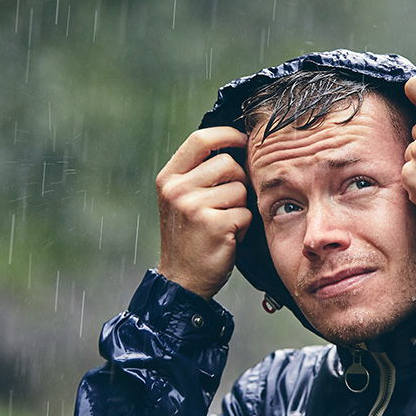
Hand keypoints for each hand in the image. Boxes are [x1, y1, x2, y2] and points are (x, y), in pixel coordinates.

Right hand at [156, 127, 251, 298]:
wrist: (182, 280)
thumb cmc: (189, 237)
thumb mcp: (182, 200)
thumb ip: (199, 173)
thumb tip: (235, 144)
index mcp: (168, 178)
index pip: (200, 139)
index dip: (226, 135)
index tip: (243, 140)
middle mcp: (177, 189)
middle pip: (228, 163)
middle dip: (238, 181)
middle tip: (228, 205)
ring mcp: (194, 207)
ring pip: (240, 189)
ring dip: (241, 207)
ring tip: (225, 223)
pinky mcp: (214, 225)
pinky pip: (246, 213)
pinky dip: (244, 227)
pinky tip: (228, 238)